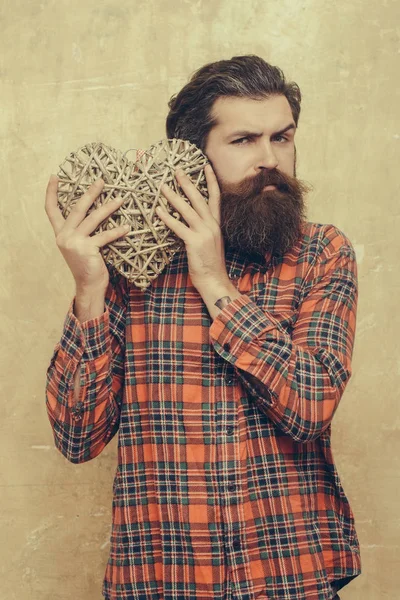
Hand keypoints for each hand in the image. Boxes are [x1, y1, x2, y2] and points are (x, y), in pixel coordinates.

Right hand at [45, 175, 128, 290]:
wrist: (88, 285)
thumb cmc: (87, 264)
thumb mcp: (79, 245)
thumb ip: (82, 230)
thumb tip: (97, 210)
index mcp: (60, 233)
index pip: (51, 209)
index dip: (51, 192)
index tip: (54, 177)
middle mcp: (64, 236)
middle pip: (77, 208)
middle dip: (90, 193)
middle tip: (101, 181)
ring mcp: (74, 242)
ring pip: (93, 218)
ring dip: (108, 207)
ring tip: (120, 199)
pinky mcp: (87, 249)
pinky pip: (104, 236)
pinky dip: (117, 231)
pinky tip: (127, 227)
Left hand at [156, 164, 229, 291]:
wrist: (214, 280)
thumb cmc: (209, 264)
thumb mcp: (210, 243)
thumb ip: (202, 229)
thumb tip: (189, 220)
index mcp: (216, 224)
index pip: (215, 198)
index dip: (211, 181)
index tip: (206, 166)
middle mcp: (212, 226)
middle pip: (199, 199)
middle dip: (187, 183)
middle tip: (177, 171)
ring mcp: (204, 233)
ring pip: (187, 210)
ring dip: (173, 197)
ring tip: (162, 187)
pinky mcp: (195, 242)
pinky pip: (179, 226)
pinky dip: (167, 218)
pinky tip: (158, 211)